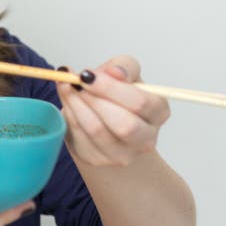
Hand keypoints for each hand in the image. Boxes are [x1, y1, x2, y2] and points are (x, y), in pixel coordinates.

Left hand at [55, 55, 170, 166]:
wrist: (107, 118)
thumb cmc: (119, 93)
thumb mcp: (126, 71)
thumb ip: (122, 66)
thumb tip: (115, 71)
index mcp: (158, 112)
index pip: (140, 103)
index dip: (110, 88)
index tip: (87, 74)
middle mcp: (146, 139)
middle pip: (124, 125)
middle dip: (94, 99)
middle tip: (76, 82)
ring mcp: (123, 154)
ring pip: (97, 130)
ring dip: (76, 104)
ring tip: (67, 86)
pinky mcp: (98, 159)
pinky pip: (79, 137)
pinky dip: (69, 115)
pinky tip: (67, 100)